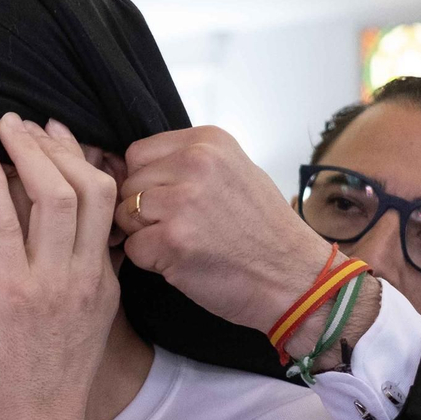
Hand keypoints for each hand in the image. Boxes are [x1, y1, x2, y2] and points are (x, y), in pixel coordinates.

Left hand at [0, 114, 119, 419]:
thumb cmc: (44, 391)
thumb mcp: (80, 331)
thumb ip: (78, 287)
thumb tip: (68, 254)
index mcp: (105, 284)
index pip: (107, 206)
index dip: (84, 163)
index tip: (61, 139)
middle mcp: (88, 276)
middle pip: (92, 187)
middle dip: (60, 145)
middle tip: (30, 122)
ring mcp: (55, 283)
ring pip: (57, 194)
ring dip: (29, 151)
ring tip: (5, 125)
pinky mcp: (14, 294)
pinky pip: (6, 222)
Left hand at [113, 127, 334, 338]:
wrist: (295, 278)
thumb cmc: (263, 231)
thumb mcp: (234, 172)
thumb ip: (186, 163)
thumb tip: (134, 168)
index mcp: (208, 141)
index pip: (138, 154)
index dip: (145, 183)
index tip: (169, 202)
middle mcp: (194, 163)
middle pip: (128, 184)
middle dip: (142, 211)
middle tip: (181, 228)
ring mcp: (182, 200)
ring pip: (125, 215)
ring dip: (145, 235)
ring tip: (184, 244)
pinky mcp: (172, 239)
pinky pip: (132, 248)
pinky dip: (150, 261)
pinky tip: (184, 262)